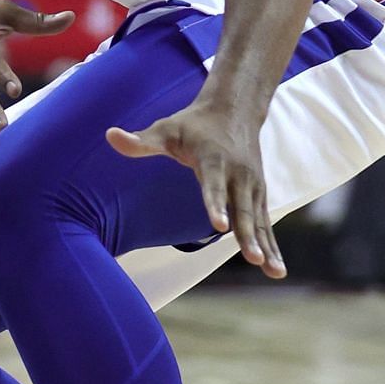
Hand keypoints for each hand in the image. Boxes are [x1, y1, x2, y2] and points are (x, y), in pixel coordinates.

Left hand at [107, 102, 282, 277]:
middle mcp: (239, 174)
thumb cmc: (193, 123)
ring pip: (259, 220)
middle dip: (248, 235)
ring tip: (275, 273)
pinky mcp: (259, 194)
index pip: (214, 185)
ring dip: (267, 247)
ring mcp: (252, 186)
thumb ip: (141, 140)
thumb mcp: (166, 129)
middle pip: (243, 209)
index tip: (220, 226)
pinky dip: (271, 244)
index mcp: (214, 159)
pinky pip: (265, 223)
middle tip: (254, 259)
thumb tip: (109, 135)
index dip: (216, 204)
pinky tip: (275, 270)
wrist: (235, 110)